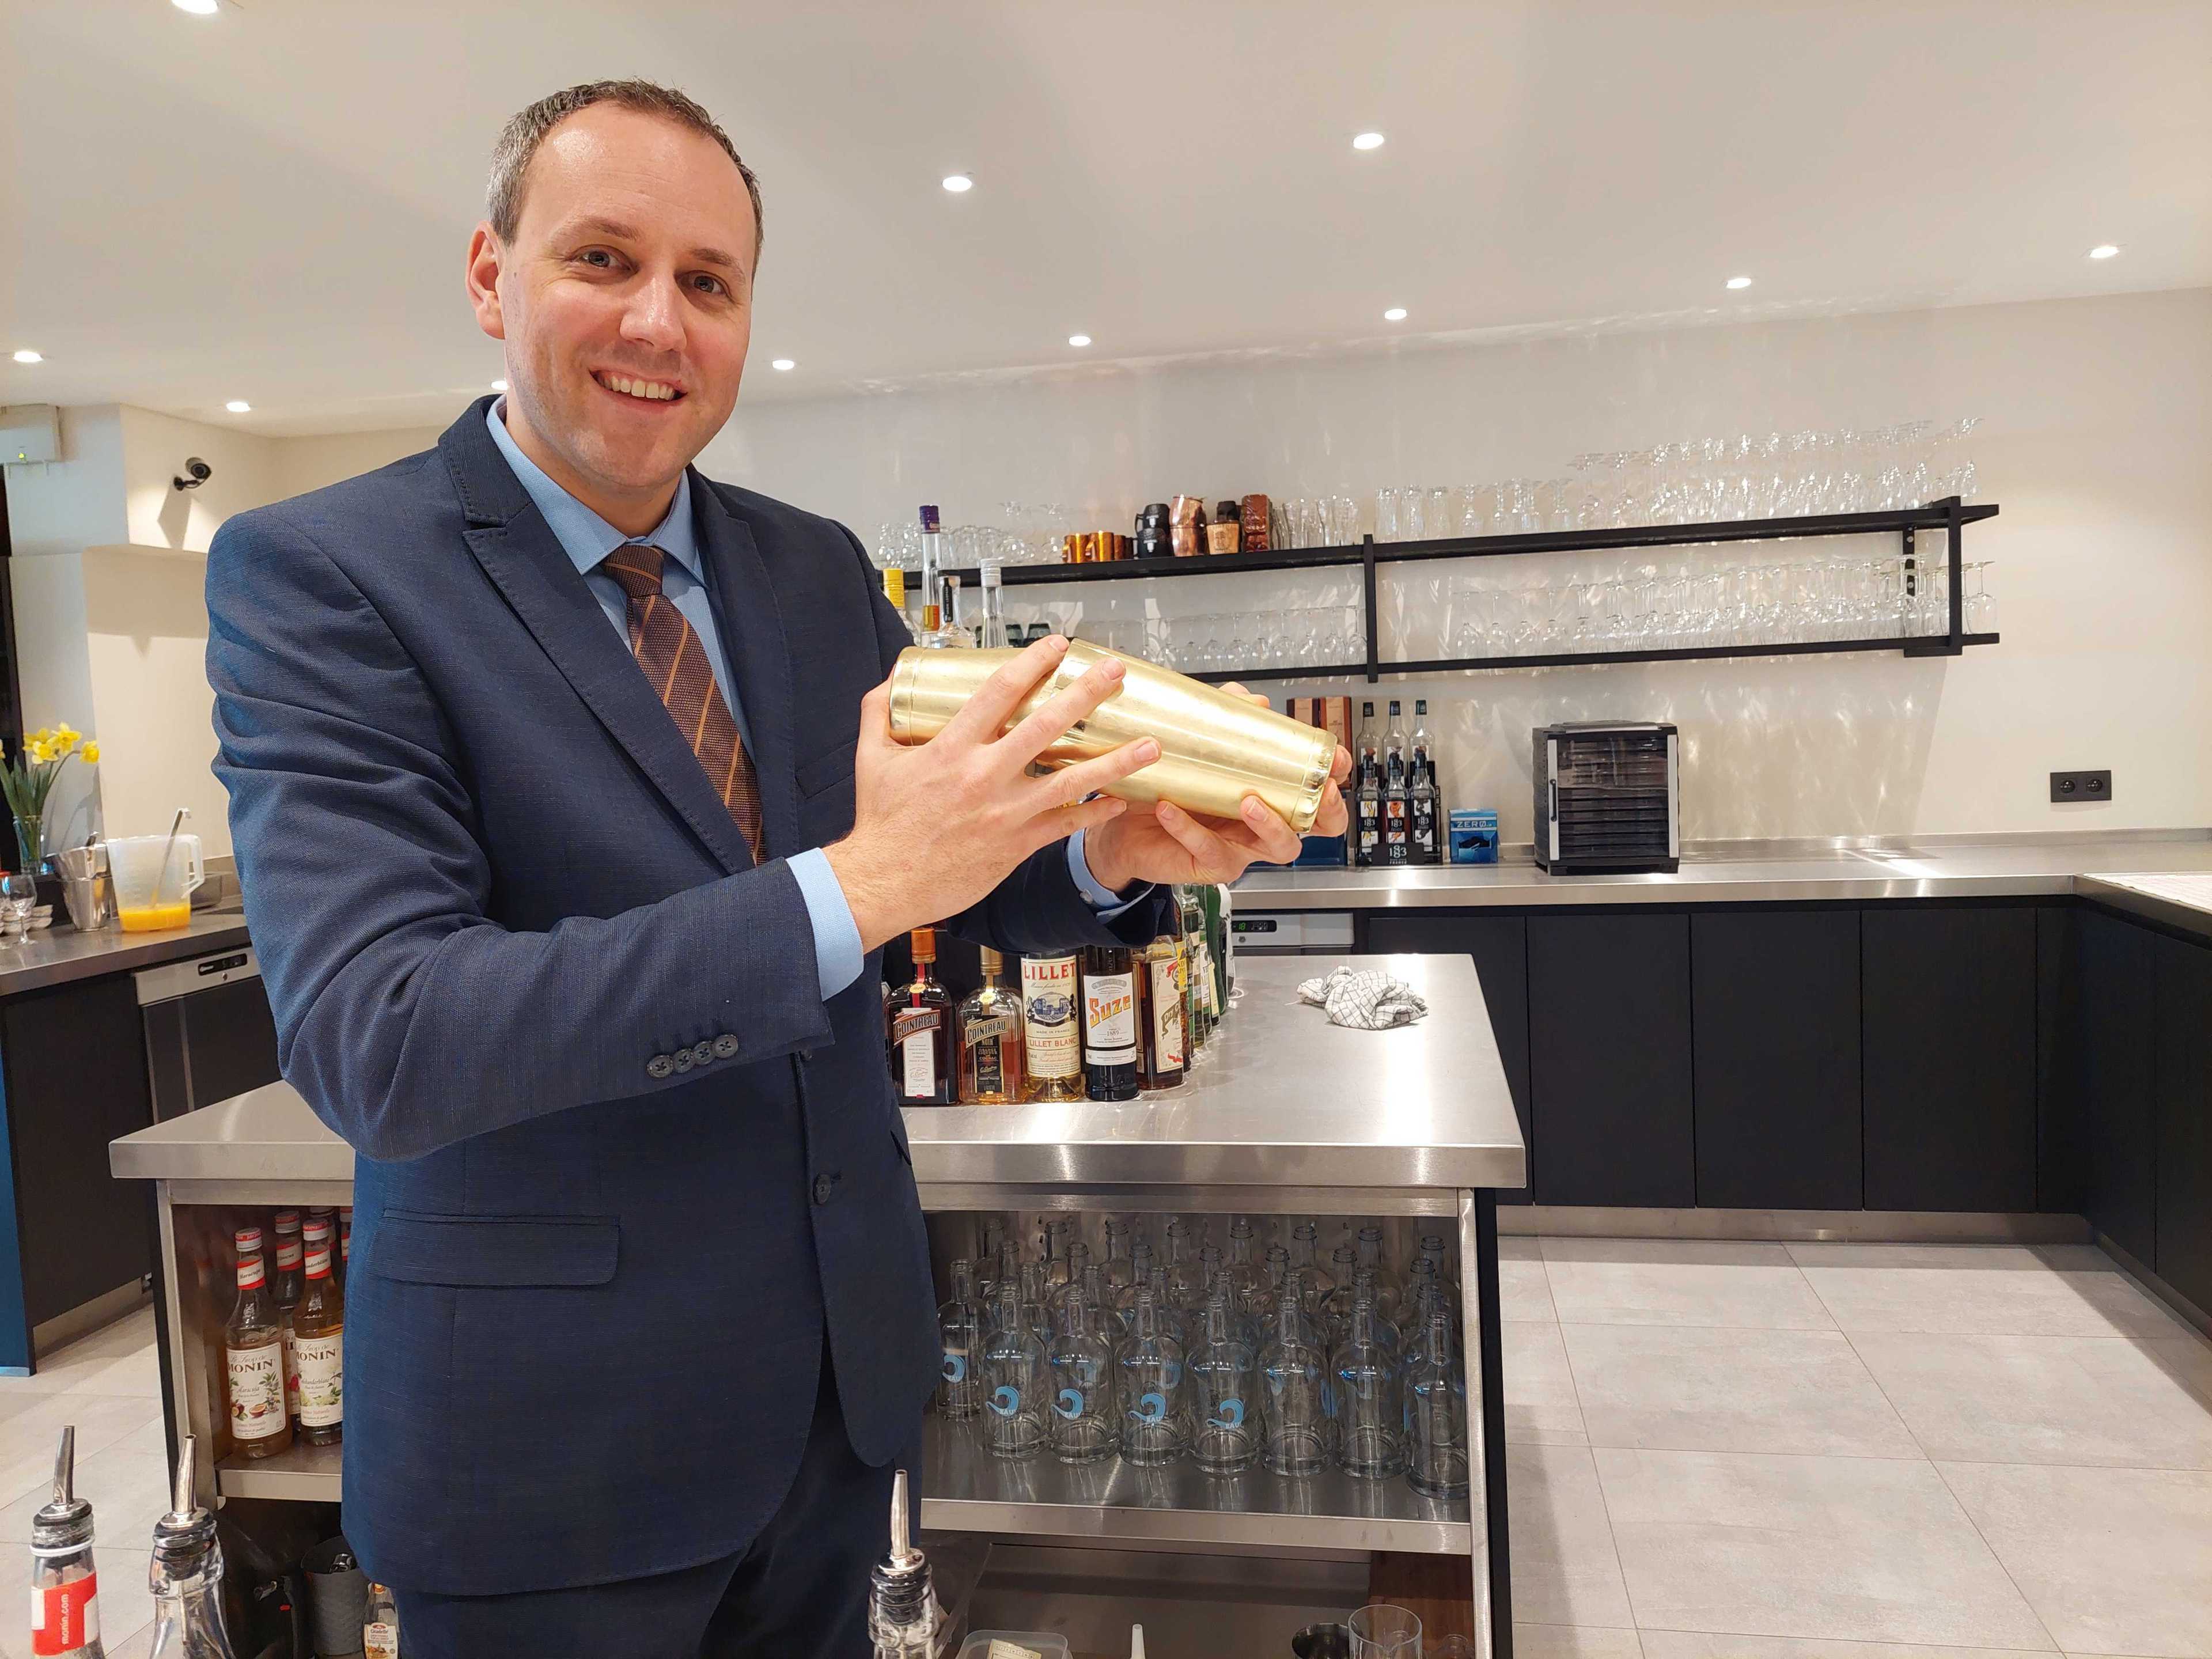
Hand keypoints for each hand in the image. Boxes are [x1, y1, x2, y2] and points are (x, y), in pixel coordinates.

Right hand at [825, 636, 1159, 953]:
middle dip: (1087, 694)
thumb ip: (881, 712)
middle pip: (1048, 725)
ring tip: (1151, 745)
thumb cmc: (881, 822)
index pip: (1001, 691)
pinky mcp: (1017, 845)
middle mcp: (985, 776)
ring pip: (1072, 780)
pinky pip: (1066, 825)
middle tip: (1116, 673)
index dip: (1034, 662)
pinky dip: (1095, 813)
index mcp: (951, 749)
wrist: (885, 883)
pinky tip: (1120, 802)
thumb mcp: (872, 756)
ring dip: (1116, 761)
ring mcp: (1006, 812)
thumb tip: (893, 678)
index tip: (1059, 645)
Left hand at [1079, 685, 1353, 891]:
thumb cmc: (1169, 785)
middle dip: (1325, 809)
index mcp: (1270, 794)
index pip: (1316, 790)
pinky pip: (1208, 849)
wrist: (1122, 822)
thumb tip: (1255, 701)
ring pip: (1278, 846)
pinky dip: (1189, 828)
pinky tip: (1169, 807)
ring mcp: (1241, 847)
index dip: (1333, 777)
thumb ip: (1226, 717)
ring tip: (1247, 800)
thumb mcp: (1196, 744)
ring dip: (1269, 823)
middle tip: (1317, 791)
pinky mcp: (1210, 864)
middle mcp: (1262, 823)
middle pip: (1315, 826)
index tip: (1335, 759)